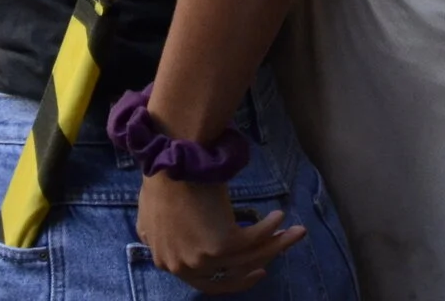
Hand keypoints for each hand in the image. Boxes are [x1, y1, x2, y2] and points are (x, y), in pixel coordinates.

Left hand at [135, 172, 304, 294]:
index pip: (204, 282)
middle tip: (267, 266)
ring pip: (249, 258)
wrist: (171, 161)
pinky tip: (280, 216)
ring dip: (276, 245)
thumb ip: (155, 235)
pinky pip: (256, 239)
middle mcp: (187, 267)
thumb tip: (154, 237)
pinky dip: (271, 228)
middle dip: (255, 269)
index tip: (247, 270)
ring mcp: (206, 258)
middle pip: (231, 275)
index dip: (229, 278)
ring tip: (294, 232)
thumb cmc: (162, 180)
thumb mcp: (149, 217)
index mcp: (168, 263)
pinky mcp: (224, 244)